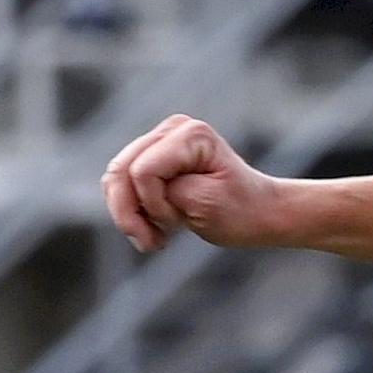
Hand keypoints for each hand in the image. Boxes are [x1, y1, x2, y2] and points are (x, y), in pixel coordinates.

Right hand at [100, 115, 304, 254]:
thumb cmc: (240, 210)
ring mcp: (160, 139)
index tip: (179, 222)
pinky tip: (152, 226)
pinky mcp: (151, 155)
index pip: (143, 172)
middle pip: (121, 172)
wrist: (258, 211)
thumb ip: (164, 193)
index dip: (154, 205)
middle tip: (153, 243)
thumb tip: (130, 186)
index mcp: (191, 135)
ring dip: (128, 214)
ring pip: (114, 178)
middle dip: (129, 213)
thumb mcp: (203, 205)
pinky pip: (120, 183)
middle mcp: (172, 129)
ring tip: (154, 238)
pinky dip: (131, 209)